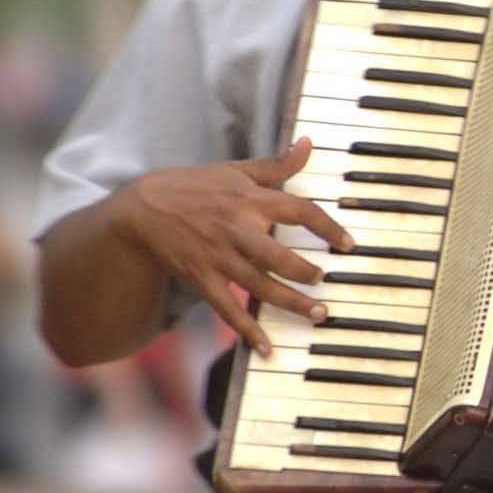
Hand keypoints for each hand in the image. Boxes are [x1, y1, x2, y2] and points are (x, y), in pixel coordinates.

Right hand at [110, 141, 355, 352]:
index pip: (299, 211)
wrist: (143, 209)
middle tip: (325, 282)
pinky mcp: (204, 280)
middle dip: (306, 273)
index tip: (348, 245)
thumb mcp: (236, 170)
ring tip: (318, 314)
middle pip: (280, 256)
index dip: (328, 227)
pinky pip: (229, 310)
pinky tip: (268, 349)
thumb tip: (308, 143)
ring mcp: (220, 258)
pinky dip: (248, 332)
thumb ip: (276, 164)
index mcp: (250, 201)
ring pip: (260, 286)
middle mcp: (238, 231)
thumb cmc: (195, 187)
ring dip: (291, 303)